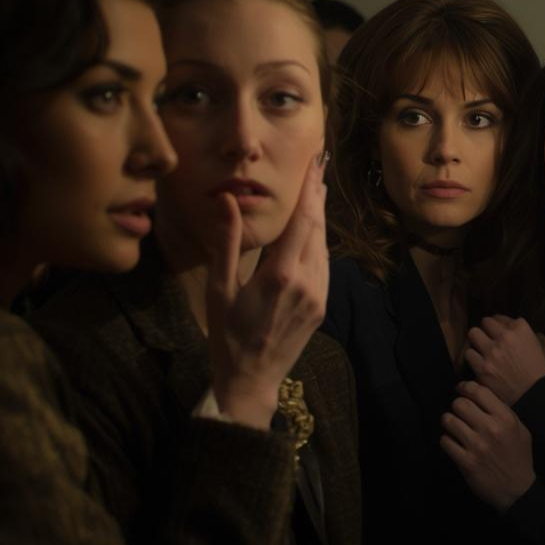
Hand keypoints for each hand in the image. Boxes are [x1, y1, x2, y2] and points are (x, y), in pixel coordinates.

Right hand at [206, 151, 329, 429]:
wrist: (251, 380)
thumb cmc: (228, 335)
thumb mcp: (220, 287)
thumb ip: (227, 242)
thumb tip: (226, 200)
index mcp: (281, 275)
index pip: (300, 220)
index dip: (308, 189)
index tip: (313, 164)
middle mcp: (307, 282)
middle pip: (316, 228)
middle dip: (317, 196)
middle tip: (318, 167)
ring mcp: (318, 295)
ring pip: (323, 246)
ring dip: (320, 218)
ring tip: (317, 191)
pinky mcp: (322, 306)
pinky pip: (324, 266)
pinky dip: (319, 242)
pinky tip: (313, 232)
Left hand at [440, 381, 534, 512]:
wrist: (516, 489)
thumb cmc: (518, 457)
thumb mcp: (520, 429)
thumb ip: (503, 411)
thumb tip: (481, 394)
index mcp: (506, 418)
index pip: (478, 391)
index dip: (465, 387)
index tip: (461, 390)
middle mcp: (491, 429)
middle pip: (460, 403)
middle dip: (457, 405)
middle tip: (459, 412)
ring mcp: (477, 446)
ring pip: (449, 420)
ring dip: (449, 422)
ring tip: (455, 427)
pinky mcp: (465, 462)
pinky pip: (445, 441)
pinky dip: (447, 441)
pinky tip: (454, 443)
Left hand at [464, 315, 544, 406]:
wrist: (536, 397)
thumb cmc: (544, 373)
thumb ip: (539, 335)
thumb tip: (529, 333)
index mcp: (520, 328)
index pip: (500, 317)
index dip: (499, 325)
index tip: (499, 332)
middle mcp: (504, 337)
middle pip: (484, 322)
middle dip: (487, 331)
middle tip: (489, 340)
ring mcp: (491, 352)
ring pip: (473, 335)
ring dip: (478, 343)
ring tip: (482, 351)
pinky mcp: (482, 368)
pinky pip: (469, 354)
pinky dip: (474, 358)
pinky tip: (480, 363)